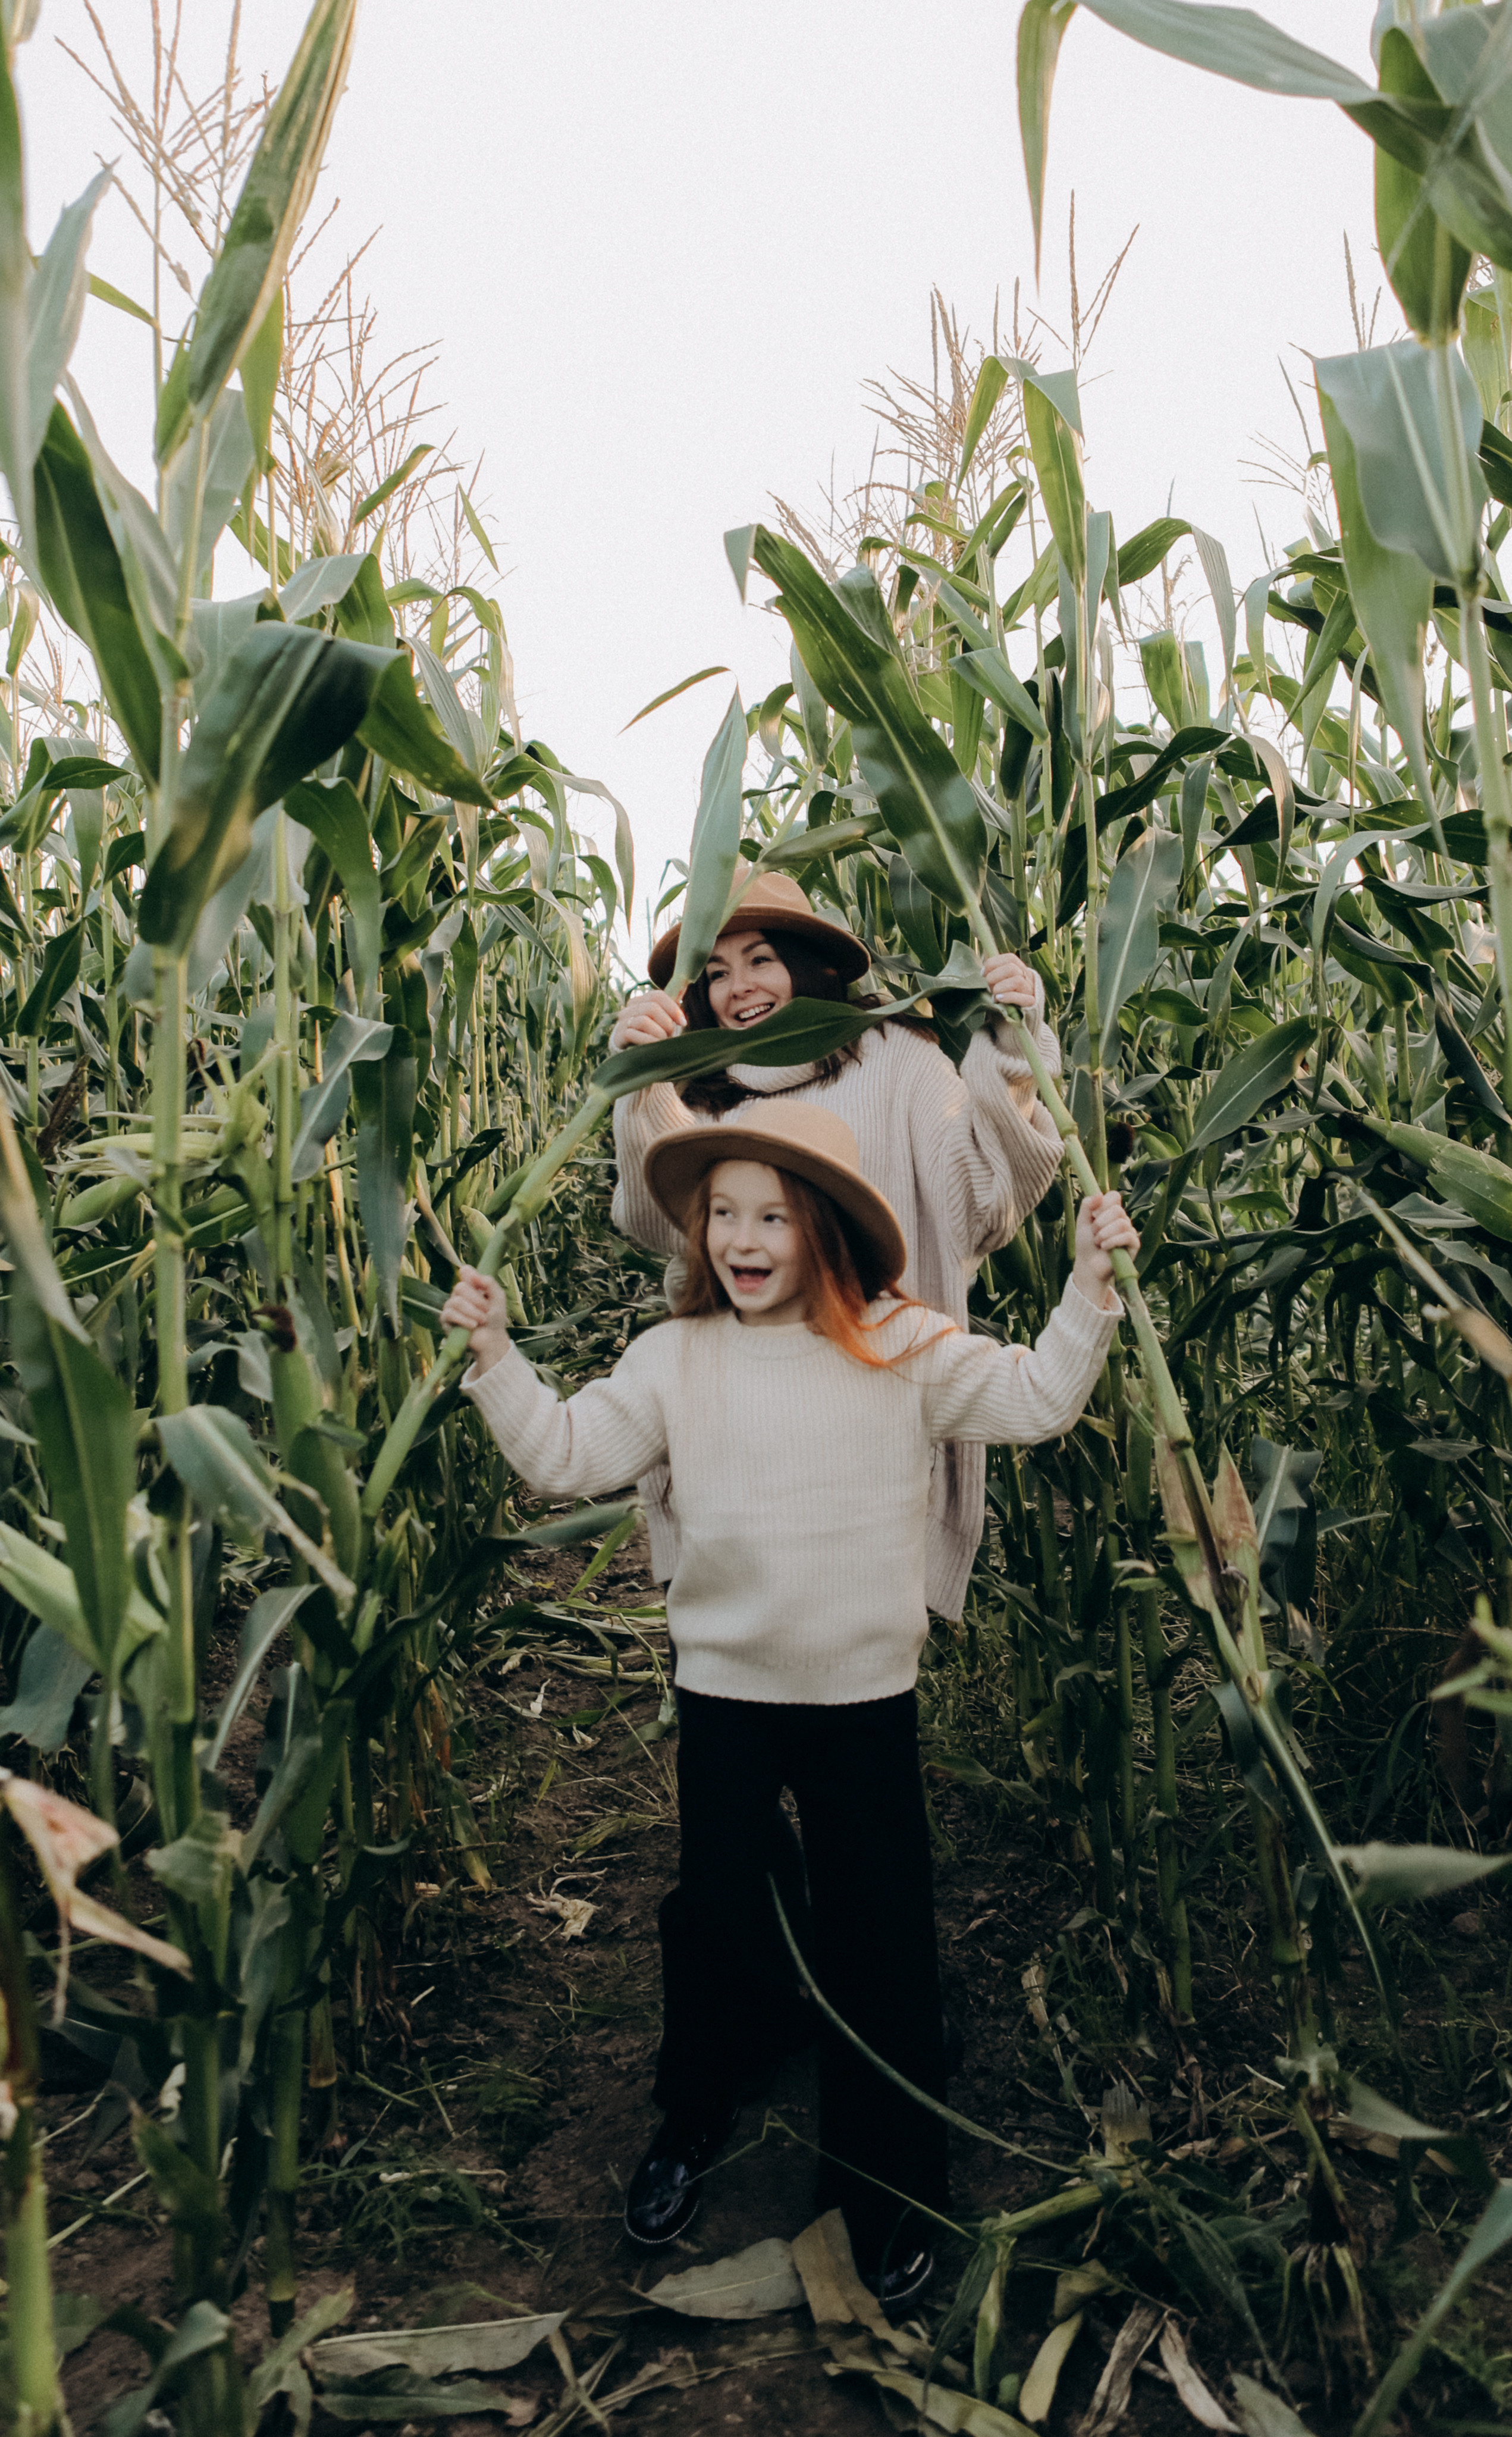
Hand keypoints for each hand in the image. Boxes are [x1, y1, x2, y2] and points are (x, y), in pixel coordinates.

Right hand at [441, 1264, 511, 1373]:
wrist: (492, 1339)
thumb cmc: (494, 1318)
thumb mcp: (498, 1297)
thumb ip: (489, 1282)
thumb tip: (471, 1273)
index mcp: (472, 1286)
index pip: (465, 1272)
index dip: (469, 1274)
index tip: (478, 1283)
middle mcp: (459, 1294)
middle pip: (460, 1287)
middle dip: (476, 1300)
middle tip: (486, 1310)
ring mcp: (451, 1306)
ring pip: (455, 1301)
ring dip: (472, 1311)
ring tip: (482, 1320)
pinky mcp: (445, 1320)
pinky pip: (449, 1314)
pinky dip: (463, 1319)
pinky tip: (473, 1325)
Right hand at [610, 990, 686, 1052]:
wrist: (630, 1055)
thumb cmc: (650, 1038)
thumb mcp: (660, 1024)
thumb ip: (669, 1014)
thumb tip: (682, 1012)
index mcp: (639, 1001)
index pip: (657, 996)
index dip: (672, 1008)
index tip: (683, 1022)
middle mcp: (629, 1009)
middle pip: (652, 1007)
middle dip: (666, 1023)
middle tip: (670, 1036)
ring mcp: (622, 1022)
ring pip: (644, 1020)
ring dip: (659, 1033)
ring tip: (662, 1042)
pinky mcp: (618, 1035)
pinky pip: (633, 1034)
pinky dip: (648, 1040)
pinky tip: (655, 1046)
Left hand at [982, 952, 1040, 1017]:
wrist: (1018, 1024)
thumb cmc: (1006, 1001)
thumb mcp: (1001, 984)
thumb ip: (995, 971)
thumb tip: (984, 951)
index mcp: (1021, 970)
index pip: (1009, 958)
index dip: (993, 963)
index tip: (982, 973)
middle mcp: (1028, 978)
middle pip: (1011, 968)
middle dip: (995, 976)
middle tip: (988, 986)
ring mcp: (1031, 991)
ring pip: (1016, 980)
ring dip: (1000, 987)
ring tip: (994, 995)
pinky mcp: (1031, 1004)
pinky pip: (1021, 997)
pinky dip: (1007, 996)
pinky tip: (998, 999)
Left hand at [1071, 1190, 1138, 1310]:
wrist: (1088, 1265)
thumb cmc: (1086, 1244)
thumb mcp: (1082, 1222)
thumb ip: (1087, 1206)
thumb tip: (1099, 1194)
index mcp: (1111, 1212)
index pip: (1114, 1196)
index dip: (1103, 1204)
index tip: (1093, 1215)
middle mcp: (1122, 1219)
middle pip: (1117, 1209)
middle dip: (1101, 1222)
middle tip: (1094, 1233)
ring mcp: (1130, 1231)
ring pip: (1122, 1223)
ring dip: (1104, 1233)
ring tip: (1098, 1242)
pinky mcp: (1134, 1244)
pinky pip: (1127, 1236)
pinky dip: (1112, 1241)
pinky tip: (1104, 1247)